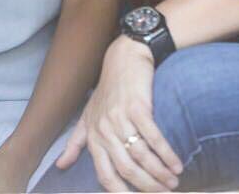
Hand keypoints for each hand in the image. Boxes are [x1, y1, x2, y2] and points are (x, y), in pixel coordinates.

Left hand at [55, 38, 182, 191]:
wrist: (124, 58)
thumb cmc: (107, 90)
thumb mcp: (87, 115)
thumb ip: (76, 142)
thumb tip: (61, 166)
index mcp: (93, 136)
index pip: (104, 174)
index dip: (121, 192)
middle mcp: (104, 129)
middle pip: (126, 169)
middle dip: (147, 186)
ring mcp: (120, 118)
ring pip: (141, 155)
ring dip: (160, 173)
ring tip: (173, 181)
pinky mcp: (138, 107)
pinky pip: (153, 137)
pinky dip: (166, 153)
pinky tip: (177, 164)